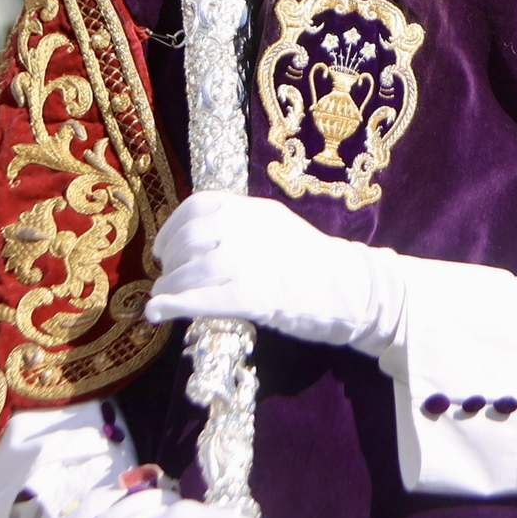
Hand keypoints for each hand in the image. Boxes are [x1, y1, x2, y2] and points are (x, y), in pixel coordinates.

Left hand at [146, 191, 405, 352]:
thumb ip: (245, 233)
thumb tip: (199, 248)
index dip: (173, 227)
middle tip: (165, 278)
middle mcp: (256, 229)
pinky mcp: (259, 296)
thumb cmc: (320, 268)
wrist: (359, 292)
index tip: (162, 249)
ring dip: (169, 286)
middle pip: (193, 236)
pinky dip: (174, 304)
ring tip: (162, 299)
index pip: (202, 204)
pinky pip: (205, 297)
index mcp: (261, 211)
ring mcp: (258, 261)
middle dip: (170, 259)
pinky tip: (157, 313)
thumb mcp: (281, 233)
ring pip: (195, 268)